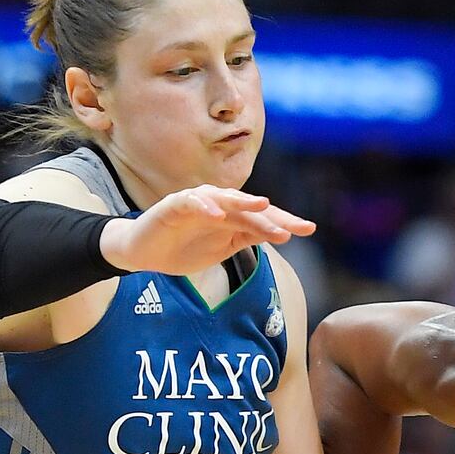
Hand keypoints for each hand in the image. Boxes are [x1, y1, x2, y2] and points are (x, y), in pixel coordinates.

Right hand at [101, 185, 315, 275]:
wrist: (145, 254)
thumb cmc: (186, 248)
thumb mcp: (224, 247)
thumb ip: (248, 237)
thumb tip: (281, 233)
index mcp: (232, 217)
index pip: (263, 218)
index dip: (285, 222)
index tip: (309, 229)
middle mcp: (219, 205)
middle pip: (249, 208)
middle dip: (272, 216)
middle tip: (294, 226)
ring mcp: (197, 203)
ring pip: (224, 200)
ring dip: (243, 202)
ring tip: (263, 205)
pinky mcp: (173, 206)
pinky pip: (190, 202)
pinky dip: (205, 206)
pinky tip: (218, 214)